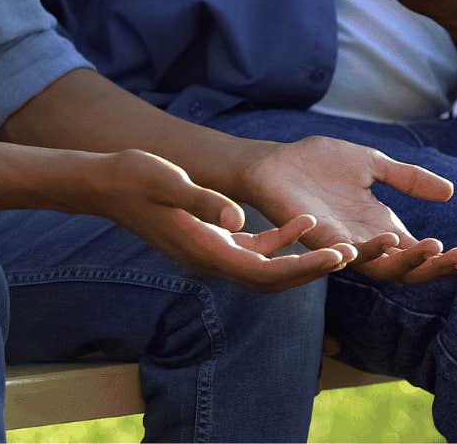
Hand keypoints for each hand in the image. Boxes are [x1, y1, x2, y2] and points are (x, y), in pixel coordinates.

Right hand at [84, 149, 356, 291]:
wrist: (104, 183)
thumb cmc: (133, 177)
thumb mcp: (167, 180)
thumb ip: (203, 199)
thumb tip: (239, 218)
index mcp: (204, 250)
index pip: (264, 271)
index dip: (304, 267)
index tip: (337, 257)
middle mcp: (210, 259)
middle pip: (272, 279)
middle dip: (312, 271)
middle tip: (352, 256)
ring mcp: (211, 251)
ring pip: (267, 268)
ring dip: (302, 261)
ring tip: (339, 247)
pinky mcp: (211, 239)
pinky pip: (254, 250)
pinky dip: (281, 241)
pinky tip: (303, 223)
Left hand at [236, 136, 456, 284]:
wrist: (274, 162)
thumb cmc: (318, 165)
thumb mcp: (373, 165)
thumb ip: (407, 179)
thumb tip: (450, 192)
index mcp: (380, 228)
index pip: (418, 254)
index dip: (446, 260)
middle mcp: (364, 242)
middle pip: (406, 268)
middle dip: (436, 266)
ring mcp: (340, 243)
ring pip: (378, 265)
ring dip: (406, 259)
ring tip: (432, 247)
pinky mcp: (316, 237)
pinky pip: (342, 253)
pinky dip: (363, 251)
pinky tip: (386, 242)